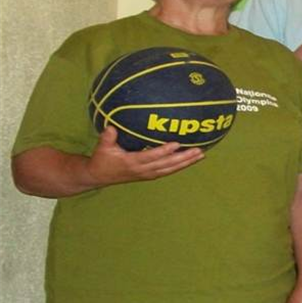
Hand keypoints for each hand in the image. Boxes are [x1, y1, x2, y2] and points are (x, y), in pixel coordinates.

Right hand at [85, 126, 202, 186]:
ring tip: (201, 155)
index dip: (164, 151)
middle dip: (184, 158)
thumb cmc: (102, 159)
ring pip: (171, 169)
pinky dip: (180, 166)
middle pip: (167, 165)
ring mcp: (148, 174)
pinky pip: (168, 171)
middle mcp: (143, 170)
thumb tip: (112, 126)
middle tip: (199, 151)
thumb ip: (107, 137)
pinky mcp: (150, 176)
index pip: (151, 156)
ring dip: (186, 163)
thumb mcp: (102, 147)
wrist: (99, 176)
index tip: (176, 144)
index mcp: (132, 162)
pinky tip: (191, 160)